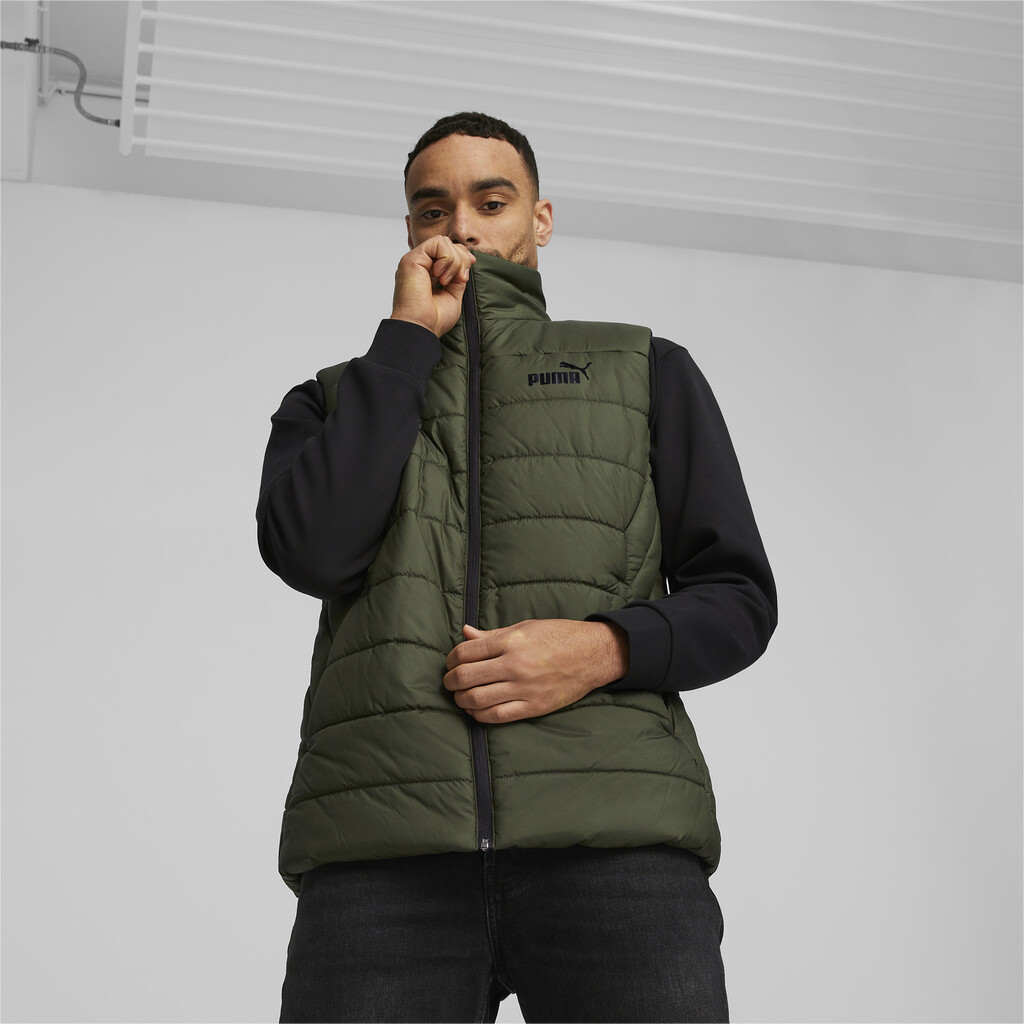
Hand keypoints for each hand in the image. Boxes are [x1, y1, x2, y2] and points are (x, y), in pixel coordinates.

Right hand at [391, 237, 475, 336]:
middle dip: (461, 260)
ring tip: (445, 281)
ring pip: (444, 242)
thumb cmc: (433, 319)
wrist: (421, 328)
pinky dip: (446, 259)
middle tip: (458, 280)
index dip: (462, 258)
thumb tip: (468, 260)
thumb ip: (458, 277)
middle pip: (448, 244)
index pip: (448, 252)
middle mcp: (420, 265)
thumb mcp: (454, 295)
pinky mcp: (412, 258)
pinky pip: (438, 243)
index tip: (465, 276)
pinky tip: (440, 276)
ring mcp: (415, 260)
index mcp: (428, 273)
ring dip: (453, 261)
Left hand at [443, 619, 629, 723]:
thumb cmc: (559, 636)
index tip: (450, 663)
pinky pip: (496, 716)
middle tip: (449, 681)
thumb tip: (465, 633)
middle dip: (450, 680)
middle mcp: (515, 665)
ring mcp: (524, 688)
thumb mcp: (525, 627)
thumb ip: (493, 634)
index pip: (466, 652)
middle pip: (466, 676)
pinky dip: (478, 714)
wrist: (593, 655)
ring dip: (460, 699)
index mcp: (511, 641)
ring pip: (476, 699)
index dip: (451, 659)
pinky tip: (474, 709)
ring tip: (460, 695)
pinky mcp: (533, 707)